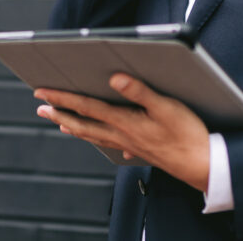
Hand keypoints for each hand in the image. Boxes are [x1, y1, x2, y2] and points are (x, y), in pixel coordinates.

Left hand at [35, 73, 209, 191]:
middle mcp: (121, 134)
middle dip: (60, 113)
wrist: (202, 165)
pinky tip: (98, 139)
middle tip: (40, 107)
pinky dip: (96, 138)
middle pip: (83, 123)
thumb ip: (140, 91)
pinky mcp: (138, 149)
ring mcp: (129, 144)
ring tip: (60, 122)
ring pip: (93, 135)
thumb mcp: (166, 107)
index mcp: (125, 121)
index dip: (62, 98)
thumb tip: (114, 78)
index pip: (86, 107)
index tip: (42, 92)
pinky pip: (109, 143)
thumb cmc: (187, 134)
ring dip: (73, 126)